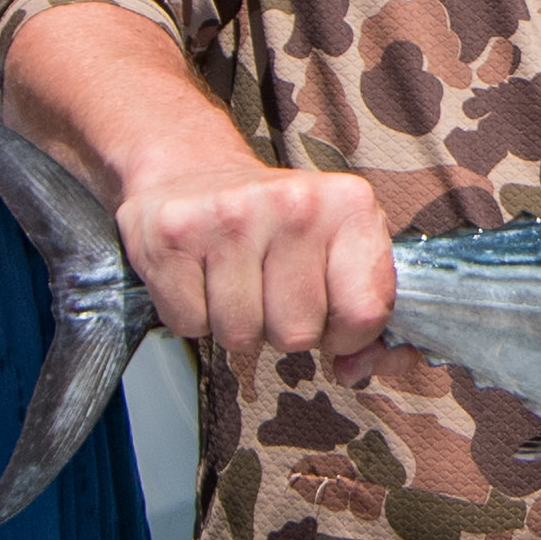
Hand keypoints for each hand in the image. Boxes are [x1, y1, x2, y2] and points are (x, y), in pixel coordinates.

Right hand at [115, 150, 394, 374]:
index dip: (346, 335)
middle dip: (283, 328)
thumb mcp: (338, 248)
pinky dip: (194, 316)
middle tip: (270, 288)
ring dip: (237, 324)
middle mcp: (295, 203)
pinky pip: (191, 325)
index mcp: (349, 205)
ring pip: (241, 336)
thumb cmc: (277, 224)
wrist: (195, 169)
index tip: (328, 316)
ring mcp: (231, 216)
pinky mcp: (174, 234)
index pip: (366, 313)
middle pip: (298, 333)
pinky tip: (202, 275)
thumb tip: (357, 370)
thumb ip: (365, 313)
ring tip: (235, 280)